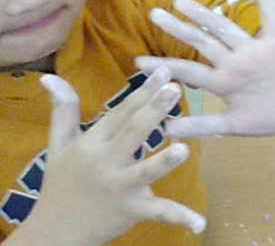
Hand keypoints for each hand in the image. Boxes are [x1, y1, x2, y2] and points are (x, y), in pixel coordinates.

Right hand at [19, 69, 205, 244]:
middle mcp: (105, 163)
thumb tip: (50, 77)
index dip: (141, 92)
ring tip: (184, 147)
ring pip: (145, 172)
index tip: (163, 71)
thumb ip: (63, 110)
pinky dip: (180, 217)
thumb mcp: (59, 145)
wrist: (55, 230)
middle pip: (132, 133)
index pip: (120, 113)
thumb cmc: (62, 181)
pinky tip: (200, 223)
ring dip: (164, 162)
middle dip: (153, 111)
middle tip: (175, 89)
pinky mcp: (132, 210)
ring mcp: (119, 187)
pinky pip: (159, 212)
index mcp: (92, 144)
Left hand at [139, 0, 274, 137]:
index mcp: (222, 81)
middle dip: (178, 28)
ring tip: (182, 0)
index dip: (164, 66)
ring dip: (204, 15)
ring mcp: (254, 51)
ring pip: (225, 29)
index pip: (188, 70)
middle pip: (201, 42)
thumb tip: (167, 131)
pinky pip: (272, 17)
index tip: (138, 61)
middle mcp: (234, 62)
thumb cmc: (271, 116)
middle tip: (154, 13)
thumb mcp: (233, 126)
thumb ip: (202, 125)